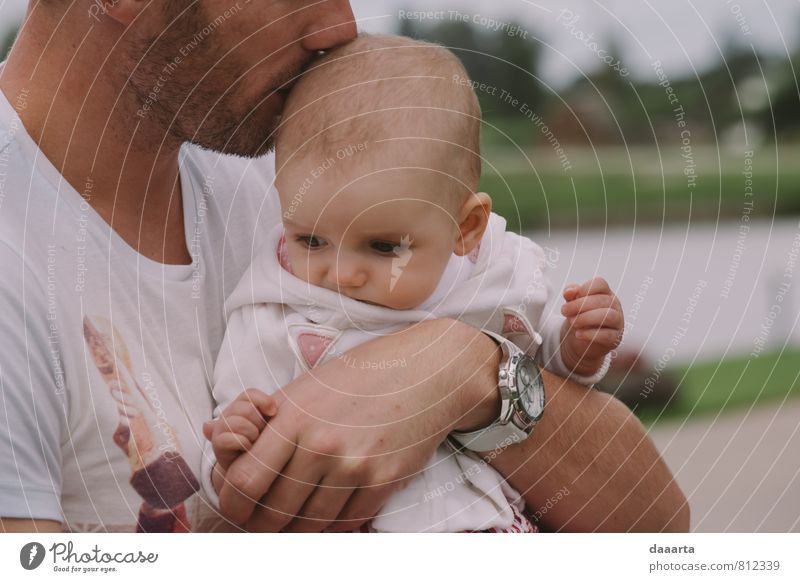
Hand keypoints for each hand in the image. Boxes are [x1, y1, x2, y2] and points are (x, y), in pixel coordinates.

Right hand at [203, 388, 277, 472]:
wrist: (250, 468)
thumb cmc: (263, 445)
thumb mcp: (269, 427)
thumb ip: (268, 414)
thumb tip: (273, 409)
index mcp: (241, 406)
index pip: (249, 394)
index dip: (262, 400)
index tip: (273, 411)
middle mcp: (227, 415)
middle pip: (245, 408)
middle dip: (258, 421)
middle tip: (261, 433)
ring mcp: (220, 429)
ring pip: (236, 422)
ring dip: (251, 432)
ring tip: (254, 441)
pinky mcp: (217, 446)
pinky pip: (226, 439)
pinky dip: (241, 443)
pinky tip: (248, 448)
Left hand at [215, 319, 500, 532]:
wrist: (425, 372)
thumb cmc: (359, 376)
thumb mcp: (305, 385)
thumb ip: (260, 416)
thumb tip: (212, 433)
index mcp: (292, 416)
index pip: (242, 481)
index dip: (231, 502)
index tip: (238, 504)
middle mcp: (320, 444)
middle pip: (271, 512)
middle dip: (260, 523)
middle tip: (262, 519)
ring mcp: (353, 465)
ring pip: (308, 525)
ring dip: (296, 529)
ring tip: (295, 519)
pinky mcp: (383, 481)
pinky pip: (345, 524)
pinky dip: (332, 526)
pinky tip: (328, 514)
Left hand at [560, 277, 623, 375]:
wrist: (580, 339)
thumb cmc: (579, 316)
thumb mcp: (572, 303)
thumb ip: (571, 295)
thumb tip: (569, 292)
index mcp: (605, 293)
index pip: (600, 283)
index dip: (585, 288)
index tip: (569, 297)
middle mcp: (614, 305)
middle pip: (602, 300)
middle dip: (580, 305)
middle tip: (565, 311)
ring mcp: (617, 322)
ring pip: (608, 316)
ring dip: (587, 318)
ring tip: (572, 322)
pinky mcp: (616, 338)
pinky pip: (607, 335)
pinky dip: (591, 334)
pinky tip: (578, 334)